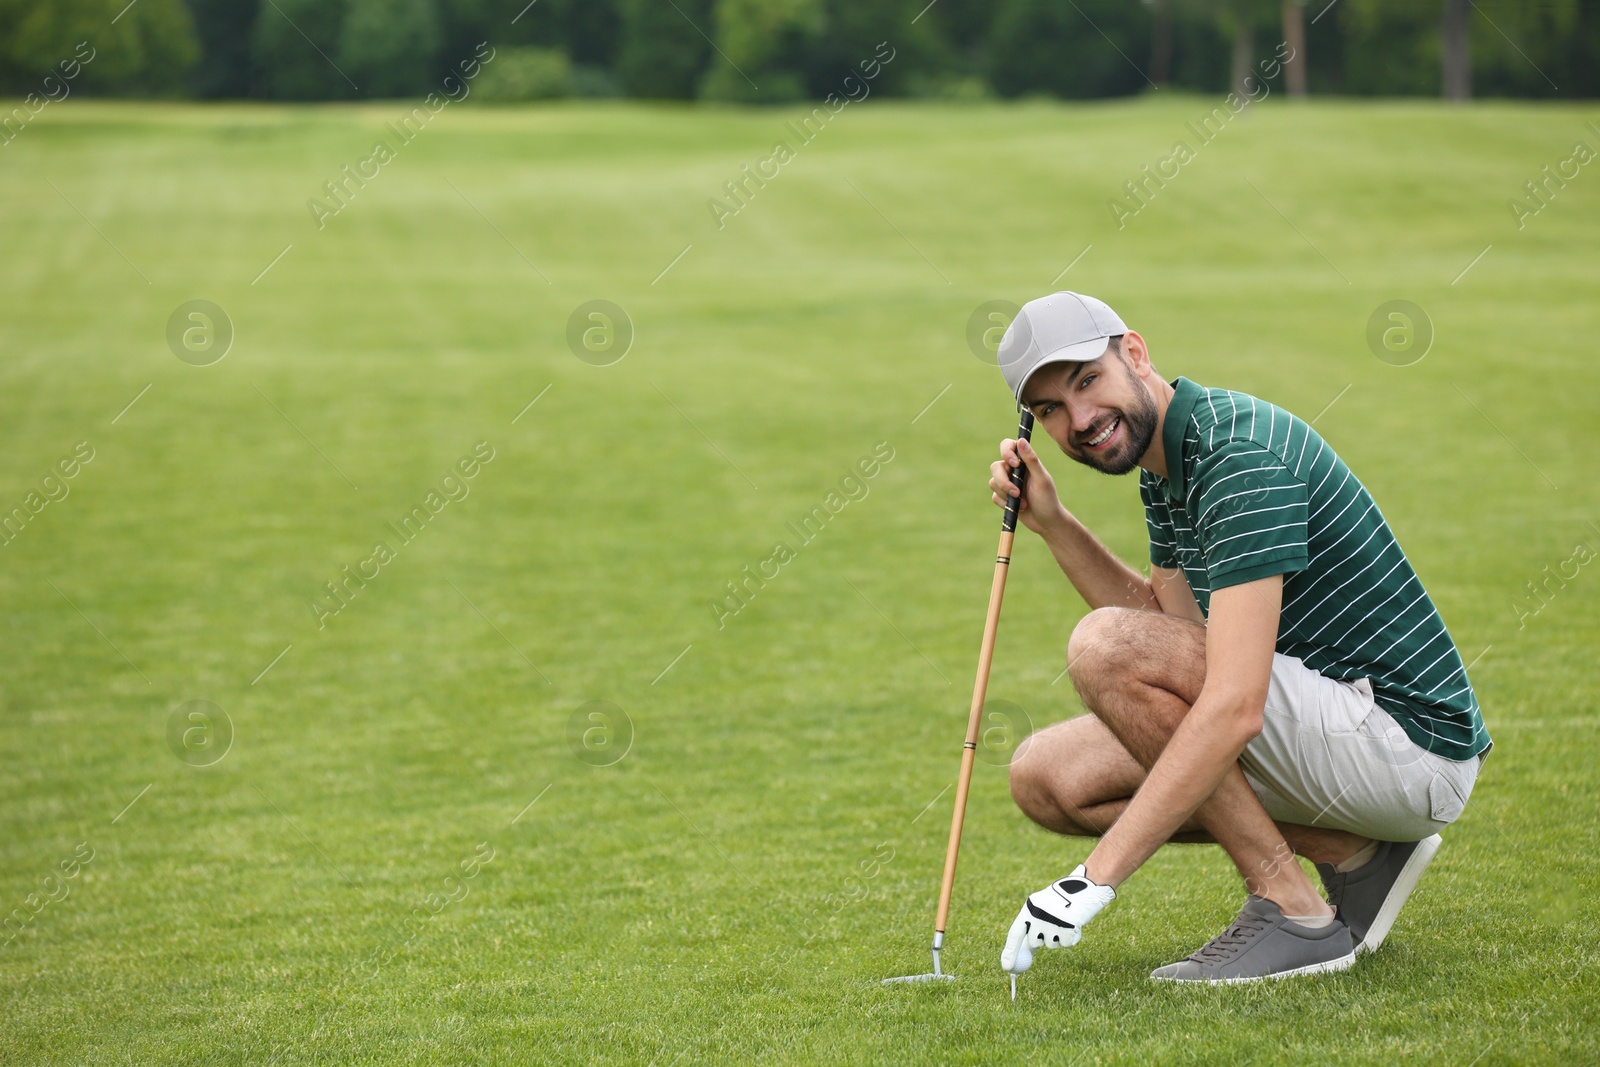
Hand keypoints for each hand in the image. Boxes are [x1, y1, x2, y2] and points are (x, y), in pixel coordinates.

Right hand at [989, 436, 1065, 533]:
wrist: (1046, 523)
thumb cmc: (1048, 499)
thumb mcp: (1042, 479)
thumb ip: (1031, 460)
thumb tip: (1021, 440)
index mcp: (1024, 461)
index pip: (1008, 446)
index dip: (1006, 452)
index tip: (1015, 464)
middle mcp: (1014, 470)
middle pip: (996, 466)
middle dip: (1003, 481)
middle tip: (1017, 492)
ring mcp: (1007, 483)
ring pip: (993, 482)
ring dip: (1006, 494)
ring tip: (1022, 503)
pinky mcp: (1003, 497)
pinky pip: (994, 496)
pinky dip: (1005, 503)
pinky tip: (1019, 508)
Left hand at [1000, 865, 1115, 973]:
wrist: (1086, 887)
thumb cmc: (1061, 900)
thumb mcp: (1042, 909)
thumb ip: (1032, 926)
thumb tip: (1023, 951)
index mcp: (1029, 907)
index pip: (1015, 934)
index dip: (1010, 952)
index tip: (1007, 968)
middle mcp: (1039, 916)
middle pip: (1034, 942)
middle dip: (1042, 939)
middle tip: (1052, 925)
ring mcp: (1053, 923)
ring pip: (1051, 945)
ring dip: (1058, 937)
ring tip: (1065, 920)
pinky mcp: (1068, 929)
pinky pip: (1066, 944)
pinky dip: (1071, 937)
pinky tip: (1075, 923)